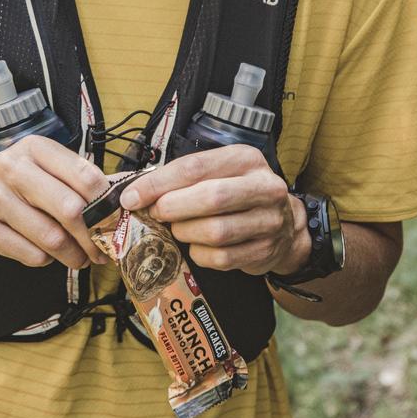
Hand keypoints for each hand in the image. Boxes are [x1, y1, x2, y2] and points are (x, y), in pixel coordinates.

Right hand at [0, 135, 110, 269]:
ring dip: (73, 254)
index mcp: (33, 148)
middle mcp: (11, 168)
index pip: (84, 174)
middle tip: (102, 248)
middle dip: (93, 235)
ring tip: (79, 257)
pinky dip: (45, 260)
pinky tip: (45, 254)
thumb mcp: (37, 168)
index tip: (116, 220)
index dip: (107, 202)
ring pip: (52, 237)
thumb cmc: (8, 185)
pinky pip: (31, 255)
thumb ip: (73, 179)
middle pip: (71, 208)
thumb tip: (119, 198)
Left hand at [118, 145, 308, 275]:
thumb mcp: (217, 172)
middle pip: (210, 197)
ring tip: (177, 229)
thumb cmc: (238, 192)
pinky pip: (221, 258)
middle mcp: (263, 186)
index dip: (158, 183)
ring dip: (186, 232)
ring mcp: (269, 221)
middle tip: (156, 213)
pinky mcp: (265, 250)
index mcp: (245, 159)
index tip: (132, 196)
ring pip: (215, 231)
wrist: (284, 223)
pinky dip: (200, 254)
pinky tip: (196, 246)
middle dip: (173, 207)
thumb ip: (182, 177)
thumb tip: (135, 191)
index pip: (195, 167)